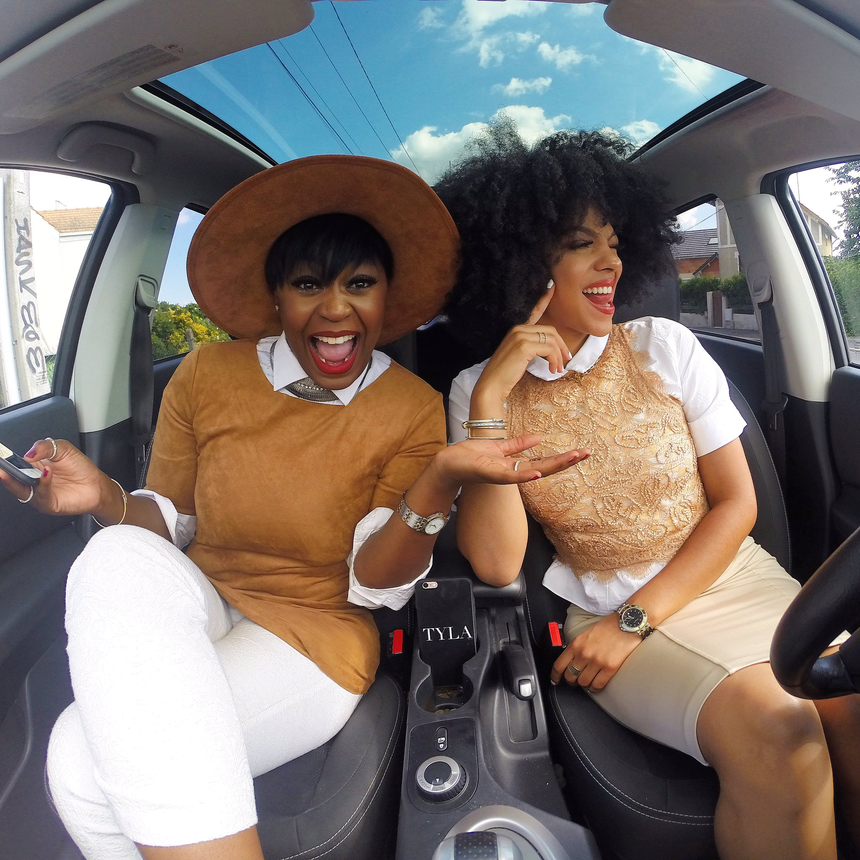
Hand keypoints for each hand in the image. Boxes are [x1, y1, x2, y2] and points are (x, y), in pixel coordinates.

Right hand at [0, 438, 113, 516]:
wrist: (97, 484)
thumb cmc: (80, 467)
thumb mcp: (64, 449)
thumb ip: (45, 446)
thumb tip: (28, 453)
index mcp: (33, 466)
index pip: (14, 463)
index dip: (5, 461)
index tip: (0, 457)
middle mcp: (32, 481)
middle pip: (12, 478)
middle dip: (5, 473)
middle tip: (2, 467)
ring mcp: (39, 493)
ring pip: (21, 490)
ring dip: (17, 480)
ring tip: (20, 470)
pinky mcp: (48, 504)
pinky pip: (40, 496)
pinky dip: (41, 484)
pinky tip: (46, 474)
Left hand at [434, 433, 588, 491]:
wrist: (448, 464)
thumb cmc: (470, 456)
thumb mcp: (498, 448)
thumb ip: (517, 444)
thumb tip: (539, 438)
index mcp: (515, 464)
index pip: (545, 461)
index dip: (563, 458)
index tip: (582, 452)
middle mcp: (512, 472)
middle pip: (545, 468)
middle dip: (566, 461)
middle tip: (586, 454)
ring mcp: (503, 474)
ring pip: (532, 472)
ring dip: (552, 466)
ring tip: (572, 458)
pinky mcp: (490, 473)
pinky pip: (509, 476)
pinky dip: (523, 475)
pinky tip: (537, 473)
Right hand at [471, 285, 570, 412]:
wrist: (492, 385)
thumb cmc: (505, 374)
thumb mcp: (519, 356)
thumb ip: (531, 347)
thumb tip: (549, 350)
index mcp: (516, 329)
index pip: (534, 312)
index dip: (544, 299)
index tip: (553, 287)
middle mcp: (517, 329)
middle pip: (550, 330)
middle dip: (561, 345)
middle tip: (565, 359)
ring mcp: (520, 336)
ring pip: (551, 340)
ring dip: (558, 355)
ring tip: (557, 369)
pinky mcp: (524, 346)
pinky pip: (549, 349)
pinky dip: (554, 359)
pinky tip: (552, 369)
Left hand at [550, 614, 642, 691]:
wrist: (627, 624)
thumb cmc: (609, 626)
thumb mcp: (586, 634)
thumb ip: (578, 647)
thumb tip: (573, 660)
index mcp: (576, 644)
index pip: (559, 665)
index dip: (555, 676)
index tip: (555, 680)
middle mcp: (584, 654)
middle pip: (570, 676)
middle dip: (571, 681)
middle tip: (574, 681)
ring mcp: (597, 662)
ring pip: (583, 683)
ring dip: (584, 684)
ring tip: (587, 682)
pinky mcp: (609, 668)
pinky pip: (597, 685)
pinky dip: (595, 688)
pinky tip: (595, 686)